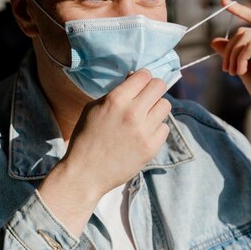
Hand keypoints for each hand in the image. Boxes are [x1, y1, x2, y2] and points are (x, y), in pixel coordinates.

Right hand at [44, 69, 170, 211]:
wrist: (85, 174)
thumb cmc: (86, 138)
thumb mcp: (93, 108)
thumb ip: (116, 92)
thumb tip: (134, 78)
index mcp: (116, 100)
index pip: (144, 75)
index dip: (143, 77)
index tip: (140, 83)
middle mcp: (133, 113)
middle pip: (159, 86)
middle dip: (153, 89)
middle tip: (147, 97)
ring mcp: (144, 131)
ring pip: (165, 105)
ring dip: (156, 108)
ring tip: (144, 117)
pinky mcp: (151, 147)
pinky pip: (165, 128)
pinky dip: (156, 129)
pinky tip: (143, 134)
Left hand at [210, 0, 250, 122]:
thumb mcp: (243, 69)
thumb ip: (232, 54)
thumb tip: (214, 41)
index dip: (238, 9)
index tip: (223, 1)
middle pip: (243, 30)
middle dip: (229, 49)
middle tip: (225, 69)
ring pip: (245, 36)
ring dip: (233, 55)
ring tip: (232, 72)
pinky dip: (240, 58)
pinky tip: (240, 72)